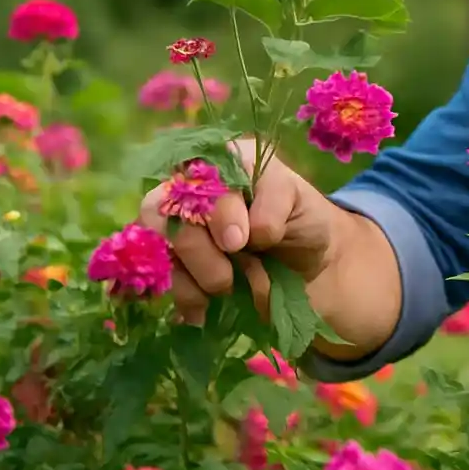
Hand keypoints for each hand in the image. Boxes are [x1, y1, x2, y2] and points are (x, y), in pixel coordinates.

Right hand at [137, 139, 340, 324]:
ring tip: (225, 288)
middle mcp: (192, 188)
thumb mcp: (298, 202)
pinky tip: (206, 308)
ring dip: (191, 274)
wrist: (311, 267)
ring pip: (157, 244)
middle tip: (229, 274)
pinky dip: (185, 296)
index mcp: (223, 161)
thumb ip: (272, 202)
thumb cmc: (304, 222)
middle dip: (197, 249)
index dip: (214, 211)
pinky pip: (162, 279)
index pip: (199, 173)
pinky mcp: (176, 265)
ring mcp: (178, 227)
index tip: (240, 242)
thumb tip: (245, 234)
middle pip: (161, 209)